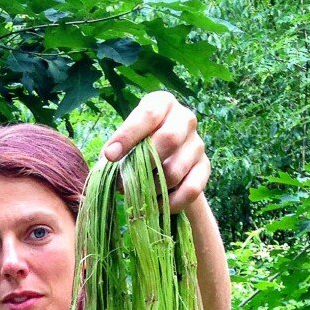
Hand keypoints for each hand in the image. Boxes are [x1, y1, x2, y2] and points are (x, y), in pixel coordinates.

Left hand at [103, 92, 209, 213]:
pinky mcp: (204, 167)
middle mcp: (185, 119)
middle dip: (143, 164)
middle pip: (170, 139)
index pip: (149, 115)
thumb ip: (116, 151)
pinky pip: (191, 190)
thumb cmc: (138, 145)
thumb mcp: (126, 140)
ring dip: (152, 188)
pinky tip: (155, 205)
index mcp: (163, 103)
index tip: (110, 156)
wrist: (166, 157)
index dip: (128, 136)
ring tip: (138, 194)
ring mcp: (197, 144)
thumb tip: (105, 168)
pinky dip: (171, 203)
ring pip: (175, 170)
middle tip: (123, 183)